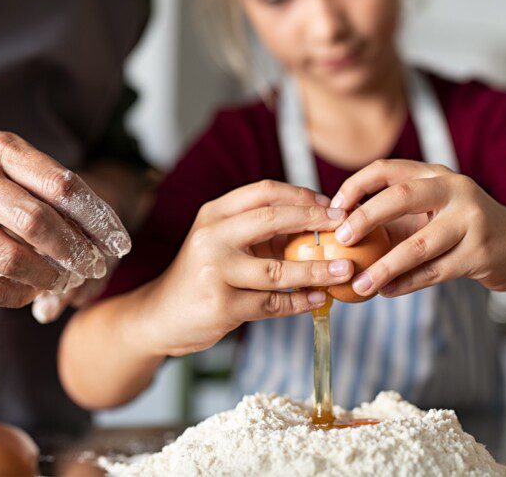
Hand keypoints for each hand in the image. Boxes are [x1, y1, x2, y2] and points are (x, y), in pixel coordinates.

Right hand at [0, 132, 130, 311]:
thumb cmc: (8, 183)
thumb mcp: (28, 171)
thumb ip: (63, 196)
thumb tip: (115, 245)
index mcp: (4, 150)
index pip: (63, 186)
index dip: (98, 219)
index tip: (121, 244)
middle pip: (36, 220)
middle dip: (74, 250)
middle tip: (95, 267)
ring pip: (12, 257)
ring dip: (49, 276)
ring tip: (68, 280)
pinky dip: (19, 294)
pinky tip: (35, 290)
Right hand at [142, 180, 352, 356]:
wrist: (160, 314)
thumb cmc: (201, 273)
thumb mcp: (220, 241)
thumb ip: (257, 231)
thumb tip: (315, 224)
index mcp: (213, 214)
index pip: (263, 191)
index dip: (301, 195)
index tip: (330, 205)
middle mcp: (211, 237)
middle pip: (272, 219)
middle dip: (314, 220)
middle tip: (344, 226)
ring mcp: (215, 272)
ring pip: (278, 270)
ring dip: (317, 270)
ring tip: (344, 270)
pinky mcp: (222, 306)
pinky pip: (272, 304)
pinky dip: (300, 302)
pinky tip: (318, 299)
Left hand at [330, 159, 505, 297]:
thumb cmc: (459, 227)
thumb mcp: (428, 212)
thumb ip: (391, 218)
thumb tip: (340, 236)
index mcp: (433, 174)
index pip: (385, 169)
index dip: (354, 186)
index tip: (333, 209)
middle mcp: (453, 190)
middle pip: (400, 197)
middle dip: (365, 219)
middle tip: (340, 240)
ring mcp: (470, 220)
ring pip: (418, 245)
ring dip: (384, 267)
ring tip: (360, 283)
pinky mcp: (480, 252)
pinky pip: (434, 271)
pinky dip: (406, 283)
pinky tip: (386, 291)